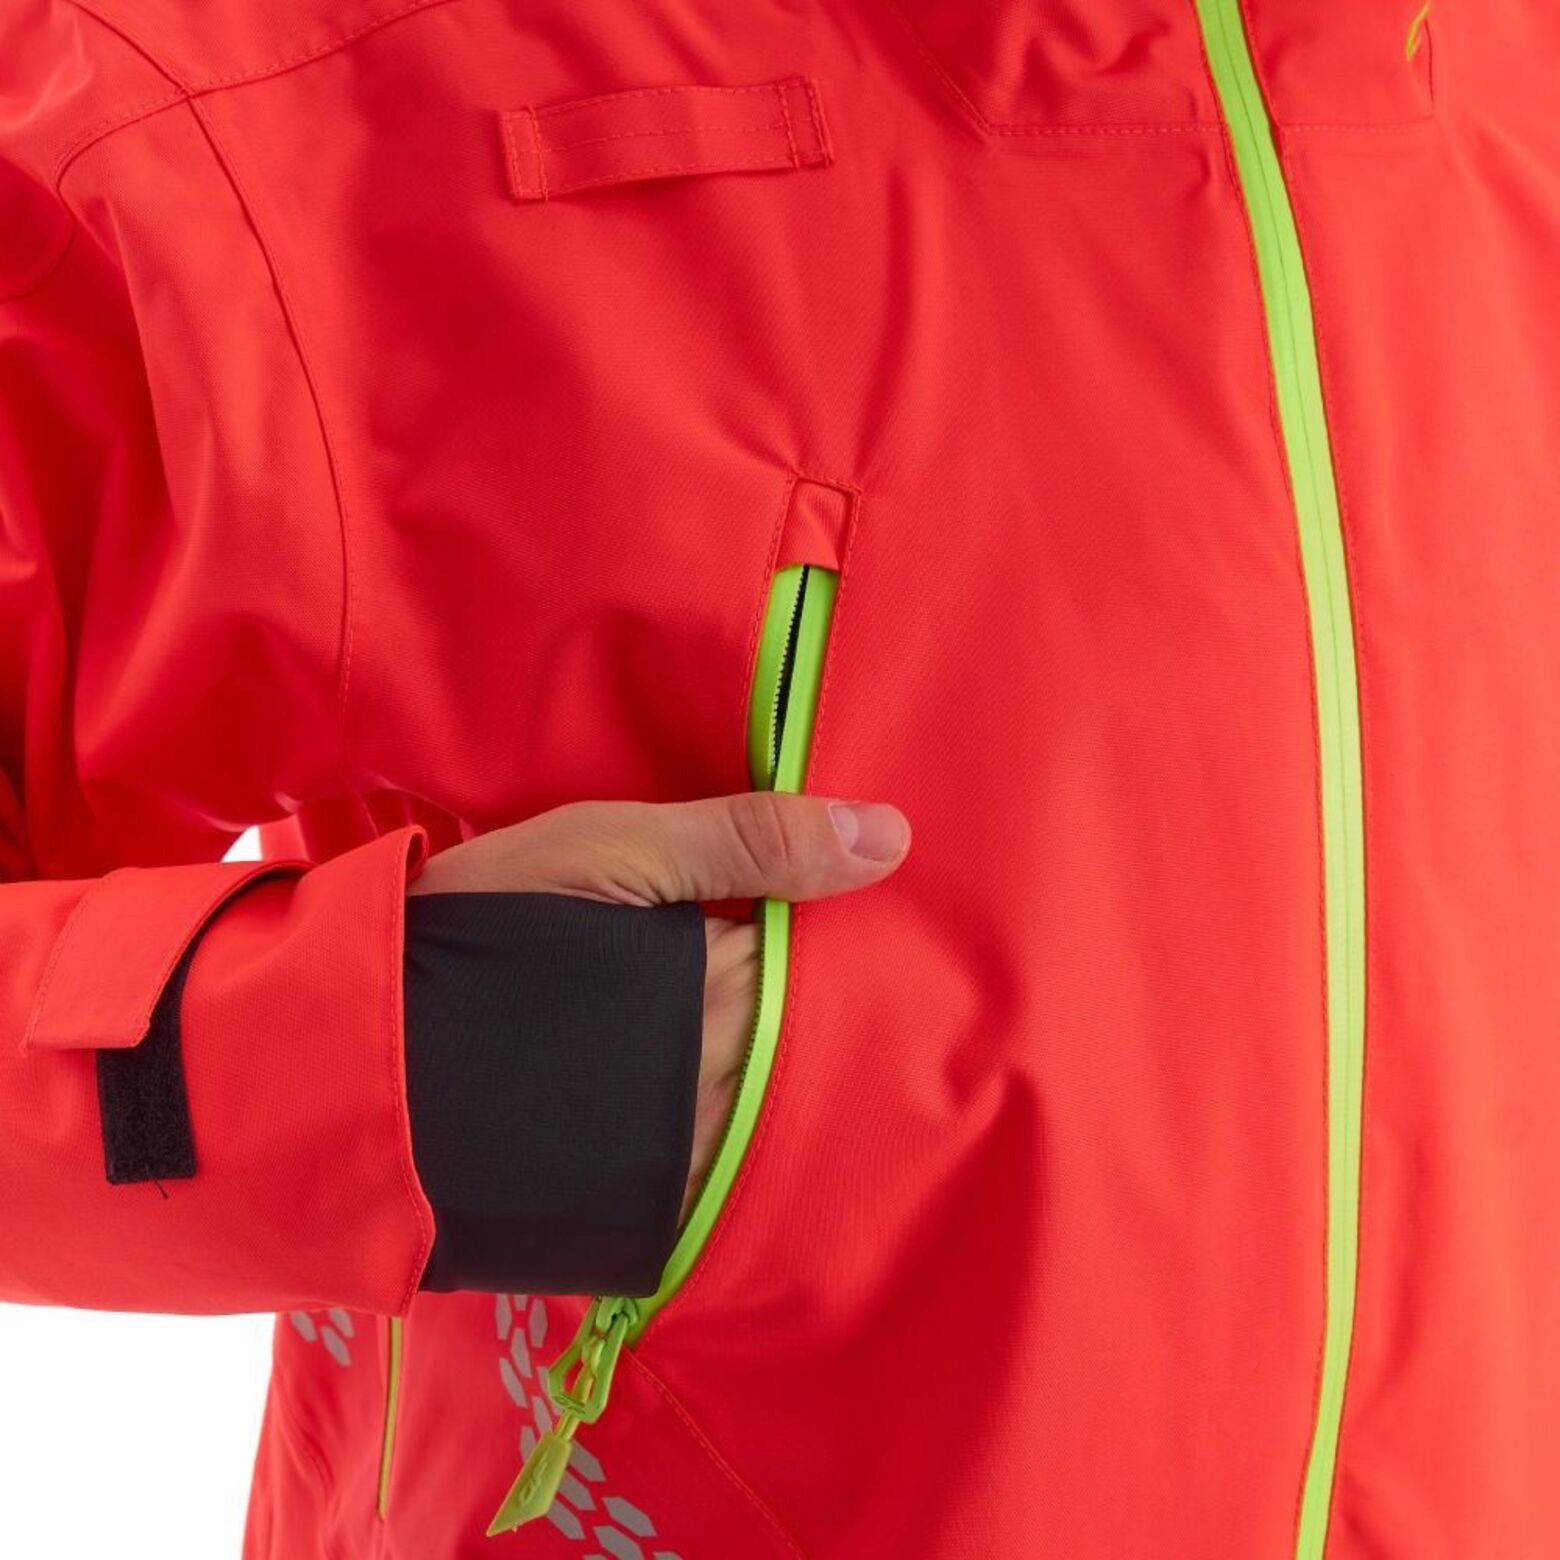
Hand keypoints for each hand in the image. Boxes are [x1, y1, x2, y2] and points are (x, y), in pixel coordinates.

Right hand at [408, 794, 910, 1219]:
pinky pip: (731, 1161)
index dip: (830, 925)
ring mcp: (695, 1155)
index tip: (822, 907)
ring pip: (780, 1099)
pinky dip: (736, 1122)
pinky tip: (702, 1087)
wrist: (358, 1066)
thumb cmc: (481, 933)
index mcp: (733, 986)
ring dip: (776, 1062)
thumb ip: (749, 841)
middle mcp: (733, 1083)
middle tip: (774, 964)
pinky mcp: (652, 1203)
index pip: (832, 956)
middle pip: (816, 1034)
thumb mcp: (609, 849)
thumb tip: (892, 836)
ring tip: (725, 1024)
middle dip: (812, 997)